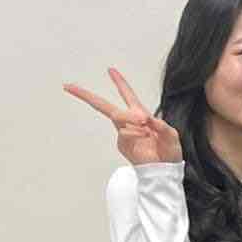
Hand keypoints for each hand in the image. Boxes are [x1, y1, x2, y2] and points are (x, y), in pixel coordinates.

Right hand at [64, 68, 182, 165]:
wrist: (164, 171)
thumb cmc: (169, 153)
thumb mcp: (172, 135)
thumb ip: (162, 125)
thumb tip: (146, 119)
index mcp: (141, 115)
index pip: (128, 96)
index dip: (120, 83)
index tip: (110, 70)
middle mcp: (130, 122)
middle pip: (105, 106)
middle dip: (87, 96)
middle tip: (69, 86)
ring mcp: (124, 133)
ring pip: (117, 116)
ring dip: (131, 118)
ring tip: (146, 128)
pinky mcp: (122, 143)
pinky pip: (124, 132)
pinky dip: (135, 132)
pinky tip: (144, 137)